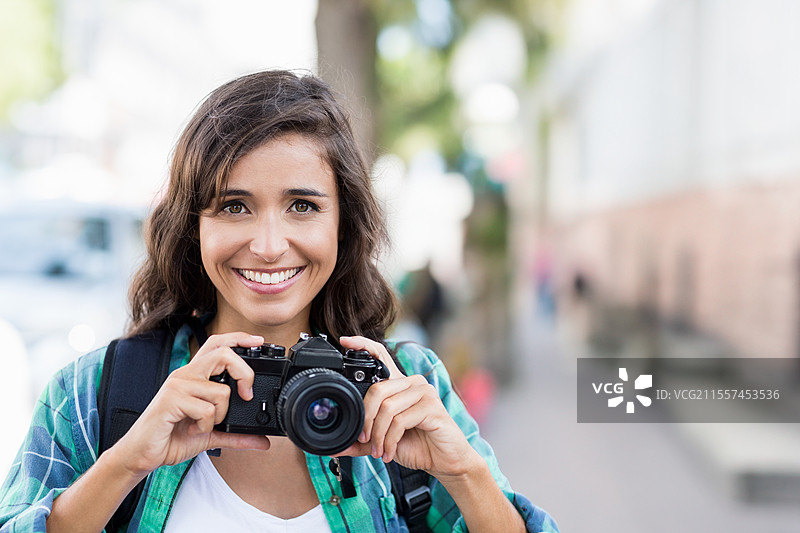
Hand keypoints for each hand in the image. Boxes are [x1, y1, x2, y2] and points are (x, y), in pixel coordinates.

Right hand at [112, 332, 270, 477]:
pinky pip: (207, 410)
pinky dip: (206, 426)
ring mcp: (178, 385)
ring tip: (204, 424)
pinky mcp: (172, 399)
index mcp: (195, 375)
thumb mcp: (211, 435)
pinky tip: (193, 429)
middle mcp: (186, 374)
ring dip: (220, 415)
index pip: (217, 344)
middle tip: (246, 395)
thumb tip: (263, 442)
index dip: (238, 338)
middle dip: (244, 374)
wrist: (143, 454)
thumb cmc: (172, 438)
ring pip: (221, 391)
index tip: (258, 341)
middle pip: (224, 354)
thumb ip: (237, 435)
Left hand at [336, 336, 481, 478]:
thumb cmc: (416, 445)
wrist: (445, 460)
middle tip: (364, 439)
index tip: (345, 341)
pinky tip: (389, 452)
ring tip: (378, 450)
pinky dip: (390, 440)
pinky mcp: (432, 407)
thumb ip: (362, 441)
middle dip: (366, 419)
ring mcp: (424, 392)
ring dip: (378, 435)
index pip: (381, 356)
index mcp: (400, 385)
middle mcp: (413, 382)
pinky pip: (400, 421)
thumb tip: (336, 448)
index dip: (363, 345)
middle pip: (377, 390)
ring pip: (387, 408)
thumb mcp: (383, 441)